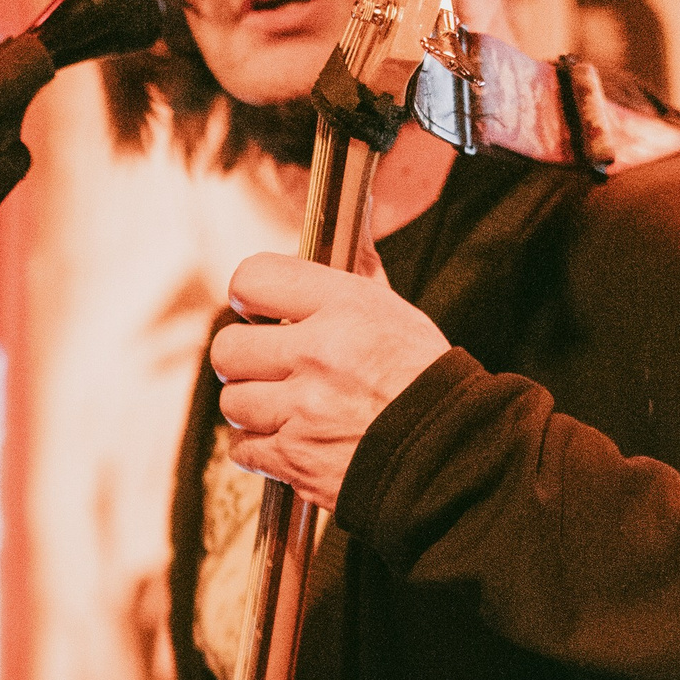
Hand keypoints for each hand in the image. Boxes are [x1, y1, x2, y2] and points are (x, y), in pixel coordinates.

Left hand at [210, 250, 448, 507]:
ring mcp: (302, 411)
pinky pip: (243, 449)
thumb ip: (360, 271)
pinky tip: (289, 440)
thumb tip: (355, 219)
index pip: (252, 279)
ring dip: (253, 408)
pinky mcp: (294, 460)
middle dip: (243, 359)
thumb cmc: (424, 381)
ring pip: (232, 403)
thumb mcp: (397, 313)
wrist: (451, 454)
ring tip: (285, 408)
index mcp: (344, 308)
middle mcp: (318, 355)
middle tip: (268, 366)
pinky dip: (260, 449)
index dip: (248, 295)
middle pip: (228, 348)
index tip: (258, 310)